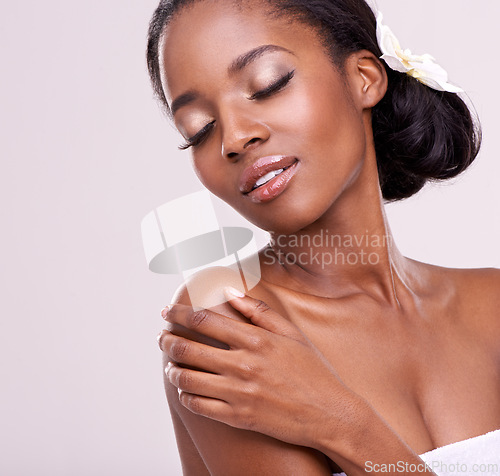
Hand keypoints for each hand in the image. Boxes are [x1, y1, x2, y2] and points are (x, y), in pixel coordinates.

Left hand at [157, 287, 359, 449]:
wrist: (330, 415)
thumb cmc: (313, 370)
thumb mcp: (291, 334)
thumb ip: (258, 311)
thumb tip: (229, 292)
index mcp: (255, 339)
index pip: (204, 320)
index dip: (179, 313)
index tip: (167, 311)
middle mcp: (243, 365)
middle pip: (189, 348)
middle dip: (167, 340)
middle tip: (161, 337)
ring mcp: (239, 393)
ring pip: (187, 379)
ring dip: (172, 370)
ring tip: (171, 365)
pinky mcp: (238, 418)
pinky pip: (199, 406)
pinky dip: (186, 395)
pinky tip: (187, 390)